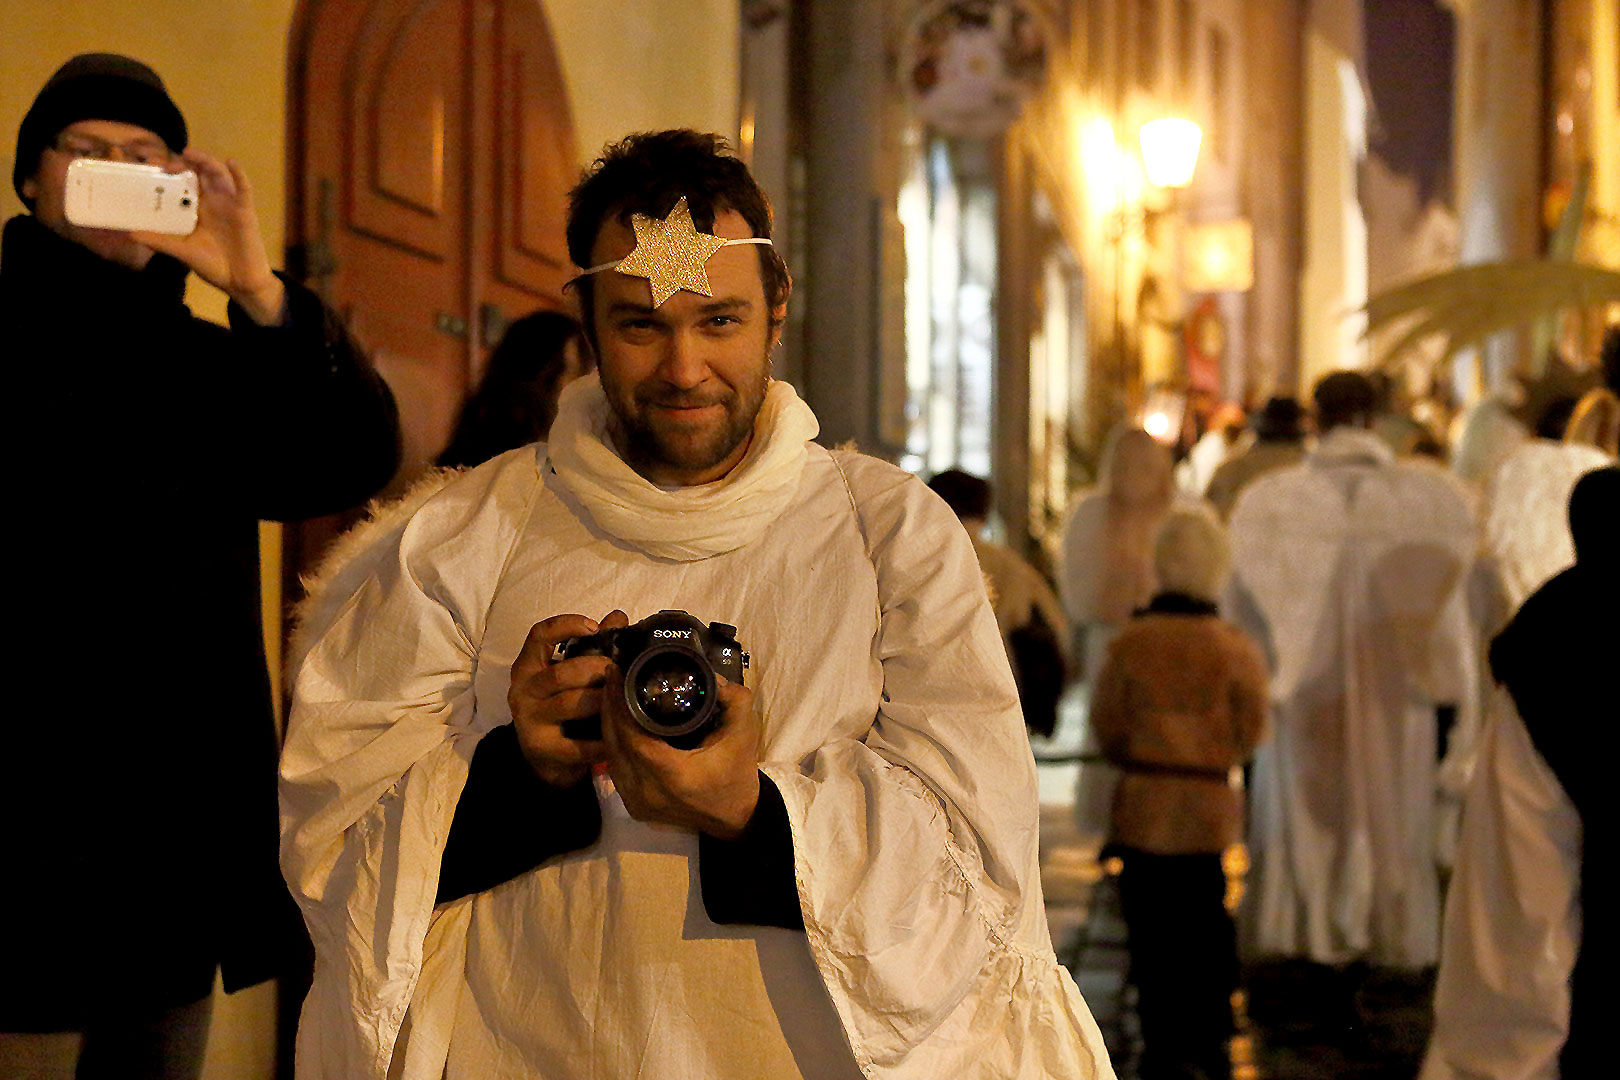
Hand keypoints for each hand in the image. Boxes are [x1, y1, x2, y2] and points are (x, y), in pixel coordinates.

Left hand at [130, 149, 284, 323]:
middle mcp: (212, 202)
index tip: (151, 165)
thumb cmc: (213, 266)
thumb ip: (160, 241)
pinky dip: (239, 174)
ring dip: (205, 161)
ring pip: (218, 174)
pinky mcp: (245, 210)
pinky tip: (231, 162)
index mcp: (196, 209)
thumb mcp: (182, 251)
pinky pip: (244, 188)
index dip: (169, 171)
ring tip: (189, 154)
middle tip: (166, 164)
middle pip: (198, 173)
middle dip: (183, 163)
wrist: (239, 282)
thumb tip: (131, 233)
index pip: (181, 183)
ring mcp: (228, 204)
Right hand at [507, 610, 628, 787]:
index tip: (594, 626)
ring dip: (601, 701)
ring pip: (569, 704)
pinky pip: (576, 744)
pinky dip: (599, 741)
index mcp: (529, 666)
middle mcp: (523, 690)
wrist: (544, 756)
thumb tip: (618, 617)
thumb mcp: (569, 675)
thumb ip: (591, 646)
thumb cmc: (560, 706)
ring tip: (622, 701)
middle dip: (596, 670)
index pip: (538, 636)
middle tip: (620, 672)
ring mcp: (529, 719)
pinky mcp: (541, 748)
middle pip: (561, 673)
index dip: (565, 626)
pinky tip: (616, 738)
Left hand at [602, 668, 761, 838]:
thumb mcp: (744, 732)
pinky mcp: (633, 807)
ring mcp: (637, 803)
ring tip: (612, 694)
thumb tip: (708, 674)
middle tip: (612, 677)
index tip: (618, 675)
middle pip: (614, 744)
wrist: (735, 818)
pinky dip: (614, 744)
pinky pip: (615, 770)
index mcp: (673, 775)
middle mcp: (648, 793)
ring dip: (609, 725)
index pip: (633, 737)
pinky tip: (617, 723)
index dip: (620, 705)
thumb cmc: (738, 774)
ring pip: (610, 757)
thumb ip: (733, 698)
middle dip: (610, 708)